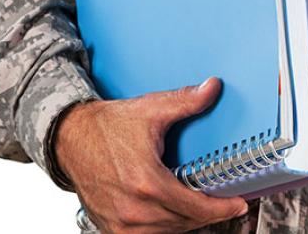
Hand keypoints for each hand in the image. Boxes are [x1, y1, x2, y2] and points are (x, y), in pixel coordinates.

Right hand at [54, 78, 247, 232]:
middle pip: (185, 222)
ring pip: (168, 233)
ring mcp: (121, 222)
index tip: (238, 204)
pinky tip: (174, 213)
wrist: (69, 138)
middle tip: (225, 203)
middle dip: (208, 213)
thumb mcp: (150, 109)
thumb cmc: (106, 126)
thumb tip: (213, 88)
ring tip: (202, 207)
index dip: (222, 208)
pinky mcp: (111, 228)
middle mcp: (133, 209)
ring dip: (187, 222)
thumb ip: (186, 101)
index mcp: (147, 182)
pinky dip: (165, 227)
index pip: (196, 207)